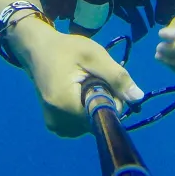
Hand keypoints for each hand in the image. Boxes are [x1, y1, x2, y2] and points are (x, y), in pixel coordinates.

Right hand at [24, 28, 144, 137]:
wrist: (36, 49)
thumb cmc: (65, 49)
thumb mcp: (95, 55)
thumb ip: (117, 77)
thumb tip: (138, 98)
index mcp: (65, 105)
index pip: (103, 115)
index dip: (111, 99)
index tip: (103, 80)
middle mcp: (58, 123)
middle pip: (96, 120)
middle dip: (102, 101)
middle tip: (92, 78)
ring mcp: (55, 126)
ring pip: (90, 123)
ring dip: (94, 105)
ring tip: (83, 83)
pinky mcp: (55, 125)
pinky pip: (80, 123)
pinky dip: (84, 109)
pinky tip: (78, 92)